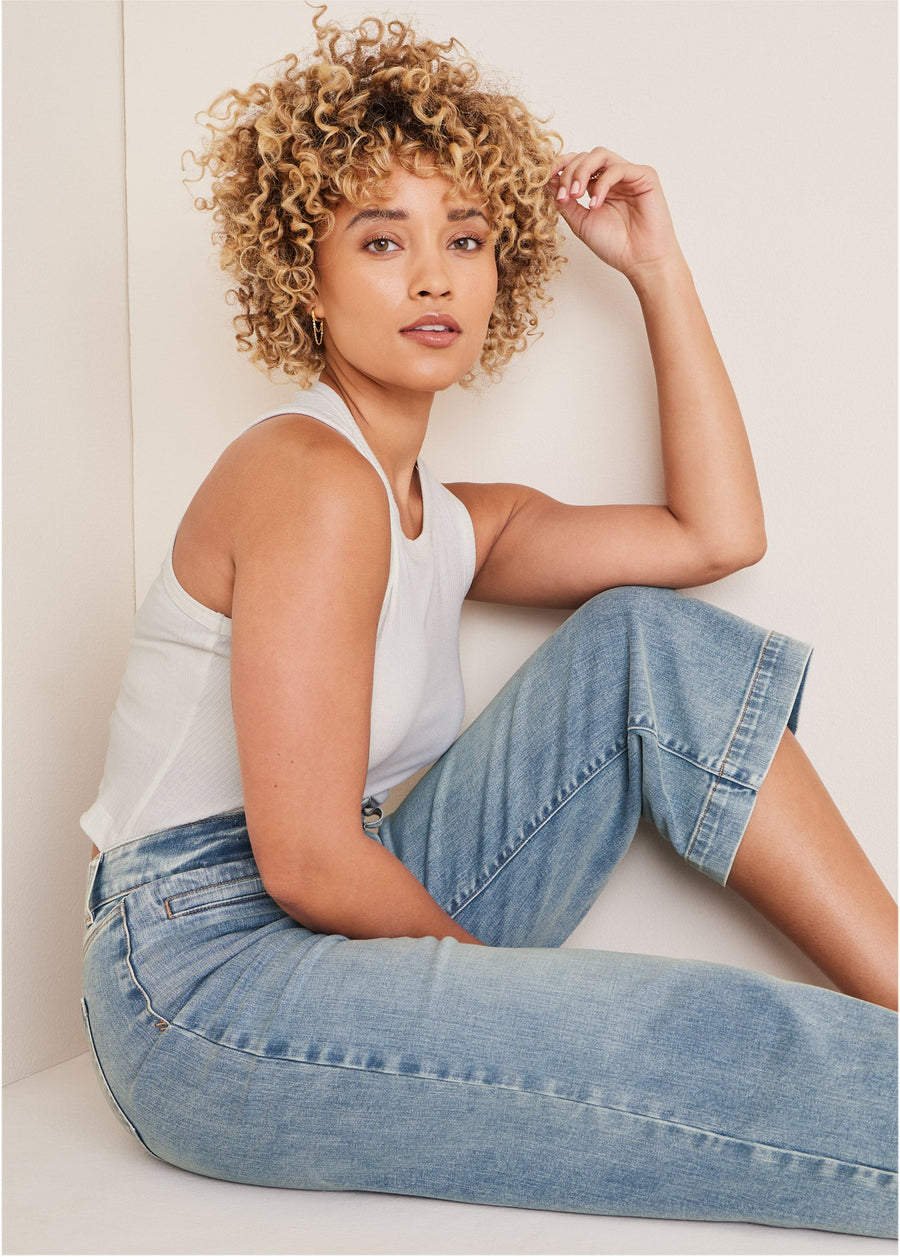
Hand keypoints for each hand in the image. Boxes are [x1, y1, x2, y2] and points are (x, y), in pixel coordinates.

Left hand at [552, 148, 682, 280]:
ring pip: (600, 155)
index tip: (545, 177)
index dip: (560, 165)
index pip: (577, 163)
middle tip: (563, 196)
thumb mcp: (579, 222)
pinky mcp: (645, 176)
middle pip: (585, 156)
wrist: (640, 261)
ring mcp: (629, 175)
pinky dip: (602, 184)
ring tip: (575, 196)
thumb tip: (547, 181)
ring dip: (582, 172)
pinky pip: (618, 168)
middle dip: (569, 172)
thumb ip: (565, 202)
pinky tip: (595, 204)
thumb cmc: (614, 245)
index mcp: (598, 186)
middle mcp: (613, 177)